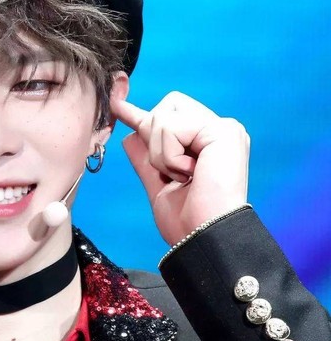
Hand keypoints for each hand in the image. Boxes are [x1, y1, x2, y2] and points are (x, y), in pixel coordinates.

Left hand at [112, 91, 249, 244]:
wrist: (202, 239)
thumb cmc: (186, 220)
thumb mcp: (157, 182)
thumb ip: (146, 154)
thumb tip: (130, 131)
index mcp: (206, 141)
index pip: (168, 114)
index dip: (139, 112)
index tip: (116, 101)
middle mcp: (218, 130)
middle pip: (165, 106)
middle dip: (154, 138)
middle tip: (173, 171)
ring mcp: (223, 128)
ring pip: (163, 116)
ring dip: (161, 154)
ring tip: (184, 177)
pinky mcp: (224, 131)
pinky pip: (172, 128)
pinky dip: (169, 156)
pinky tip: (190, 174)